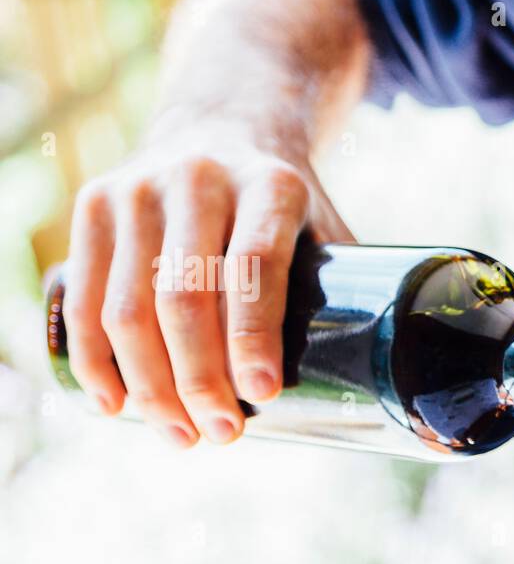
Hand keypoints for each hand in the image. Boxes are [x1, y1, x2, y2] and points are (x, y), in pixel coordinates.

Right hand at [62, 118, 351, 447]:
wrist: (217, 128)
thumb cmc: (284, 210)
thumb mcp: (323, 228)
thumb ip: (345, 290)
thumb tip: (380, 381)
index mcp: (271, 185)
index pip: (256, 267)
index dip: (254, 336)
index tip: (262, 395)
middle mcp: (199, 177)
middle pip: (186, 298)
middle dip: (201, 379)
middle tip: (223, 433)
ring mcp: (137, 189)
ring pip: (129, 307)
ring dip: (151, 385)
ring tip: (182, 435)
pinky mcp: (93, 205)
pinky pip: (84, 298)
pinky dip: (96, 360)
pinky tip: (115, 404)